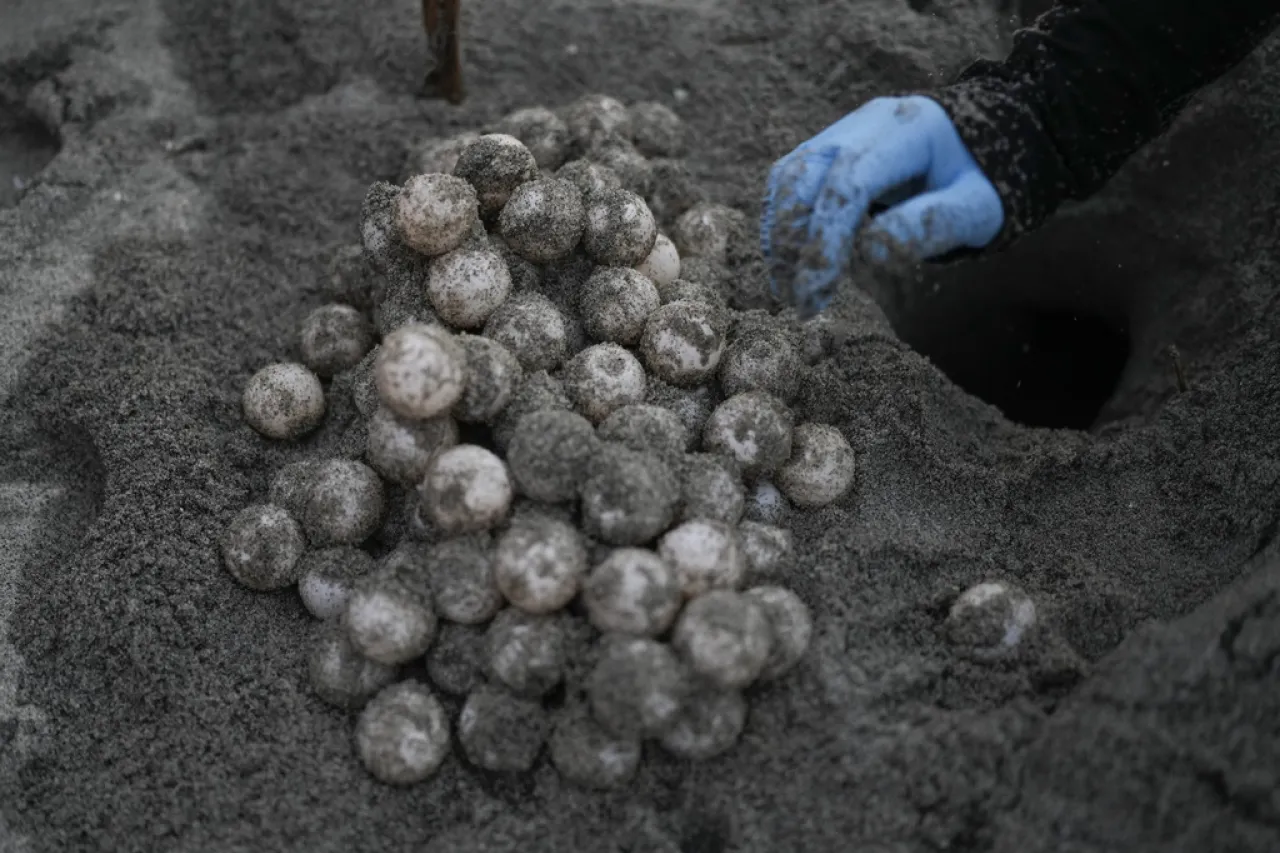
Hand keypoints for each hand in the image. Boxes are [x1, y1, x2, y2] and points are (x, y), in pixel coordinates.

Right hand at [760, 95, 1003, 317]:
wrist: (979, 149)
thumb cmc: (981, 182)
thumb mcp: (978, 208)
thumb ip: (931, 225)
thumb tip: (869, 252)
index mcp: (905, 130)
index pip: (849, 181)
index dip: (826, 238)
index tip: (816, 290)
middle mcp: (863, 123)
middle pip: (804, 176)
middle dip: (795, 242)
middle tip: (801, 301)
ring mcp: (840, 134)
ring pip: (786, 179)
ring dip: (780, 238)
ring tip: (792, 290)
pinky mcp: (826, 152)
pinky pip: (788, 184)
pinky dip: (782, 226)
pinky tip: (793, 265)